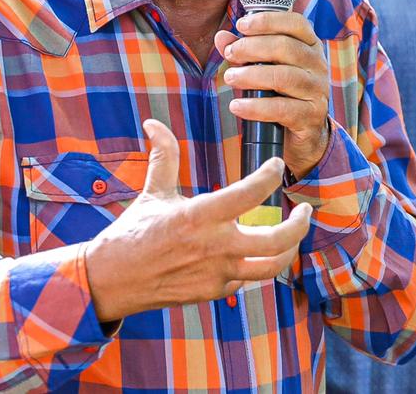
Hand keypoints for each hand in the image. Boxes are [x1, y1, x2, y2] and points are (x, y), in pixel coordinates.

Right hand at [84, 119, 311, 321]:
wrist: (111, 280)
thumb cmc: (132, 233)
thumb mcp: (152, 192)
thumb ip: (163, 156)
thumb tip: (153, 123)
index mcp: (199, 216)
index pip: (249, 193)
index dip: (269, 175)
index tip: (276, 165)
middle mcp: (213, 247)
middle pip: (276, 240)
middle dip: (299, 224)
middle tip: (304, 209)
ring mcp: (217, 273)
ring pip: (271, 266)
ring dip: (290, 248)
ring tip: (293, 232)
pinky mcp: (214, 292)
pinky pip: (247, 278)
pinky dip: (257, 263)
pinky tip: (257, 249)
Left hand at [215, 11, 330, 178]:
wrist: (304, 134)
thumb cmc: (283, 93)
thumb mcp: (265, 68)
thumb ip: (245, 51)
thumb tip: (222, 36)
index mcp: (310, 46)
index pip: (295, 23)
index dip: (268, 20)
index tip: (240, 25)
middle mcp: (318, 65)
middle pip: (286, 47)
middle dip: (252, 48)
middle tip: (230, 54)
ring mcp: (318, 91)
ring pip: (283, 77)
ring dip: (251, 76)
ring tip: (230, 78)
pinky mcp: (311, 116)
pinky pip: (282, 109)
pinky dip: (256, 107)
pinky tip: (238, 106)